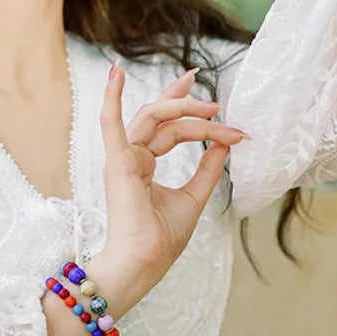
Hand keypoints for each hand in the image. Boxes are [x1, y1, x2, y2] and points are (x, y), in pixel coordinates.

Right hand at [99, 62, 246, 287]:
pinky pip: (111, 124)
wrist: (144, 262)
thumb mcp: (194, 197)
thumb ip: (207, 169)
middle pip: (163, 120)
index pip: (168, 129)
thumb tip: (225, 145)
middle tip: (217, 104)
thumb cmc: (161, 241)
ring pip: (154, 119)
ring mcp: (123, 159)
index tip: (223, 116)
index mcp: (144, 166)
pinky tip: (116, 74)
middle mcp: (131, 158)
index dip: (193, 116)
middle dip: (189, 105)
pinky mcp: (117, 163)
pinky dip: (111, 98)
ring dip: (182, 108)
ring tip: (211, 109)